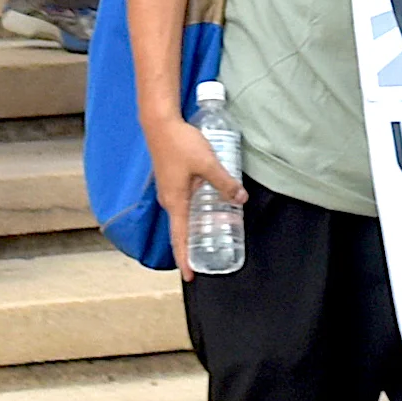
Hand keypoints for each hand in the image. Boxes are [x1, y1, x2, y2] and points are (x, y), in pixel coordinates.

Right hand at [144, 115, 245, 282]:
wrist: (160, 123)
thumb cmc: (180, 144)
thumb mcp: (207, 163)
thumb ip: (224, 182)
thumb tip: (241, 199)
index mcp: (175, 202)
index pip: (179, 238)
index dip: (185, 258)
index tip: (190, 277)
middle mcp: (169, 200)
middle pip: (181, 230)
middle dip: (193, 246)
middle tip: (210, 257)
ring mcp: (169, 190)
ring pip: (183, 216)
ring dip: (195, 228)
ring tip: (213, 236)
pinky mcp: (172, 180)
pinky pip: (183, 203)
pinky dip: (194, 211)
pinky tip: (208, 206)